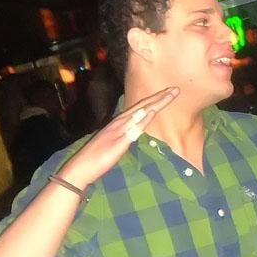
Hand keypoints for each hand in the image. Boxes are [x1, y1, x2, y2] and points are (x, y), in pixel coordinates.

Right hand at [57, 87, 178, 187]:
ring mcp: (118, 131)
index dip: (154, 100)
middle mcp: (119, 122)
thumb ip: (126, 134)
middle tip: (176, 89)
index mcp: (119, 123)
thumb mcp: (116, 142)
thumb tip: (138, 130)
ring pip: (140, 113)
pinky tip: (151, 112)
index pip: (140, 108)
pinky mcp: (118, 142)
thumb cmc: (97, 157)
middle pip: (142, 106)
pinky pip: (132, 129)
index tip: (169, 93)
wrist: (80, 167)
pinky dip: (143, 119)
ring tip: (169, 94)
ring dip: (155, 103)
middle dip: (159, 97)